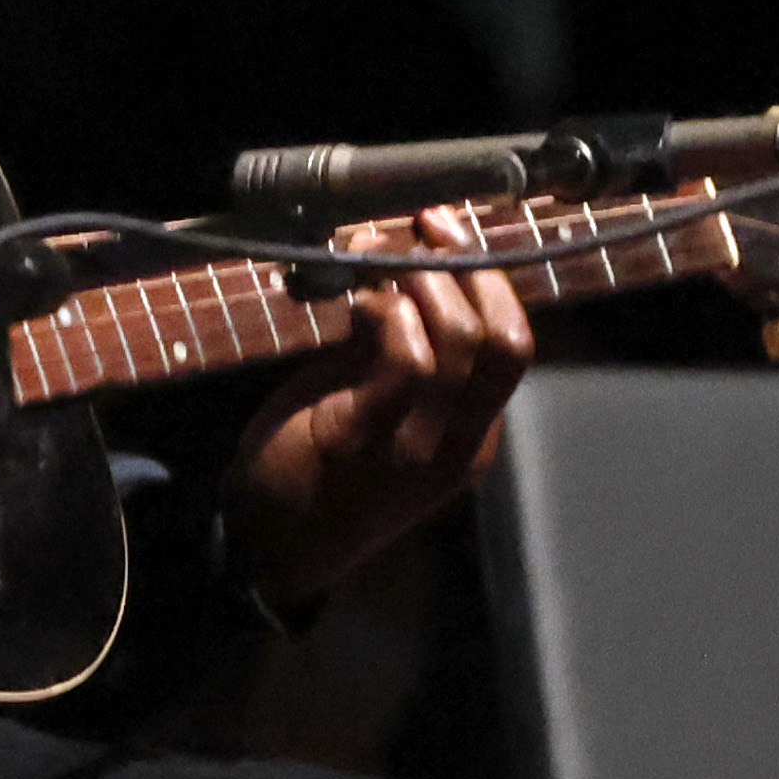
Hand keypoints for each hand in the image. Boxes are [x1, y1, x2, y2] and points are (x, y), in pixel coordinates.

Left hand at [226, 231, 536, 609]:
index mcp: (471, 438)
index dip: (487, 280)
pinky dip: (389, 313)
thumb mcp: (373, 403)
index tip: (447, 233)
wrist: (266, 550)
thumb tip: (399, 265)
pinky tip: (359, 302)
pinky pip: (406, 361)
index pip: (511, 347)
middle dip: (466, 267)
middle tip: (420, 227)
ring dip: (421, 280)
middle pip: (504, 342)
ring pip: (459, 343)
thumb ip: (395, 348)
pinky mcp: (365, 440)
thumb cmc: (316, 467)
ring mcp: (418, 448)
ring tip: (377, 256)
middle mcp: (460, 447)